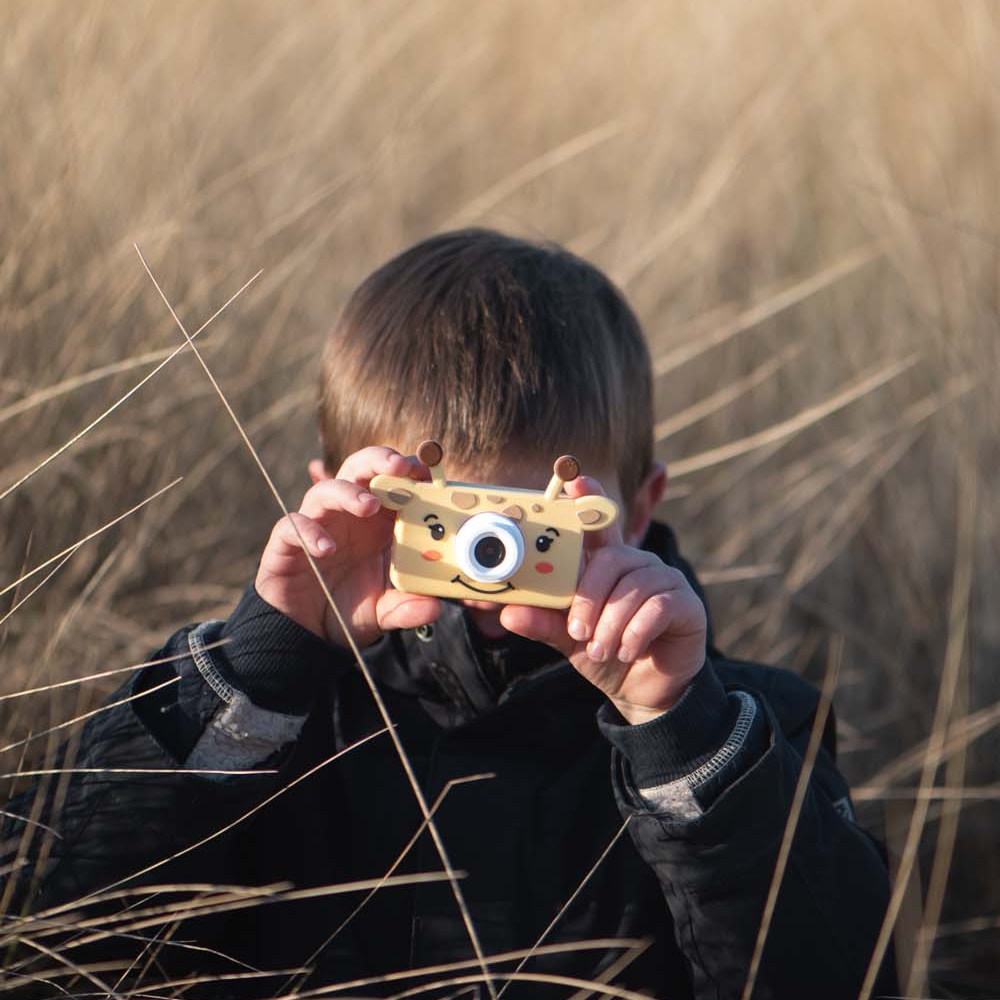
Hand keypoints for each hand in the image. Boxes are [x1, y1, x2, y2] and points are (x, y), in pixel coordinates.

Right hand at [254, 447, 440, 648]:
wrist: (306, 631)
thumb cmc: (350, 607)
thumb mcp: (386, 610)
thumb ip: (408, 607)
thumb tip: (433, 609)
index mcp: (377, 521)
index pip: (392, 480)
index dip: (409, 469)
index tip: (428, 470)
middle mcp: (347, 515)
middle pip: (359, 469)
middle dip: (379, 460)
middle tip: (399, 467)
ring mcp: (317, 524)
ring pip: (326, 490)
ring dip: (348, 492)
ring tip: (369, 505)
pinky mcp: (287, 543)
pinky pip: (293, 526)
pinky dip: (310, 532)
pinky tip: (327, 548)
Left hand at [500, 476, 706, 723]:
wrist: (642, 691)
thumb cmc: (604, 653)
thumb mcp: (567, 639)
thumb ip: (543, 622)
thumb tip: (508, 612)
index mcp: (607, 564)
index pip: (597, 524)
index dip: (589, 498)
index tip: (575, 479)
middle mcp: (637, 563)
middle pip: (611, 558)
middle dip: (590, 597)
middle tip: (577, 631)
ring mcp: (665, 580)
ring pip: (633, 586)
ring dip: (611, 623)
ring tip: (601, 651)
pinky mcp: (687, 604)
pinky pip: (658, 607)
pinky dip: (636, 632)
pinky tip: (626, 651)